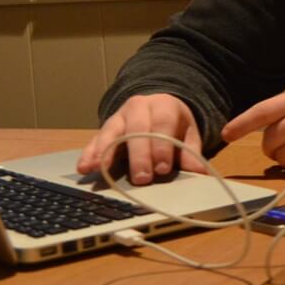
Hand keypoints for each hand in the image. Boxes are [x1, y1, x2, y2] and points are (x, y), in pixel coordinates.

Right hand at [78, 93, 206, 184]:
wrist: (157, 106)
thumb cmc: (173, 125)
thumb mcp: (188, 134)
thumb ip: (191, 152)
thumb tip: (199, 172)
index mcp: (163, 106)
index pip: (162, 124)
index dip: (162, 146)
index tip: (163, 168)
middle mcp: (138, 107)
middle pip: (136, 129)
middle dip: (139, 154)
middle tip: (141, 178)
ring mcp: (119, 117)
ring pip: (111, 132)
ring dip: (105, 152)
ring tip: (100, 169)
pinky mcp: (105, 129)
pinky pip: (95, 140)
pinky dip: (89, 154)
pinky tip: (84, 167)